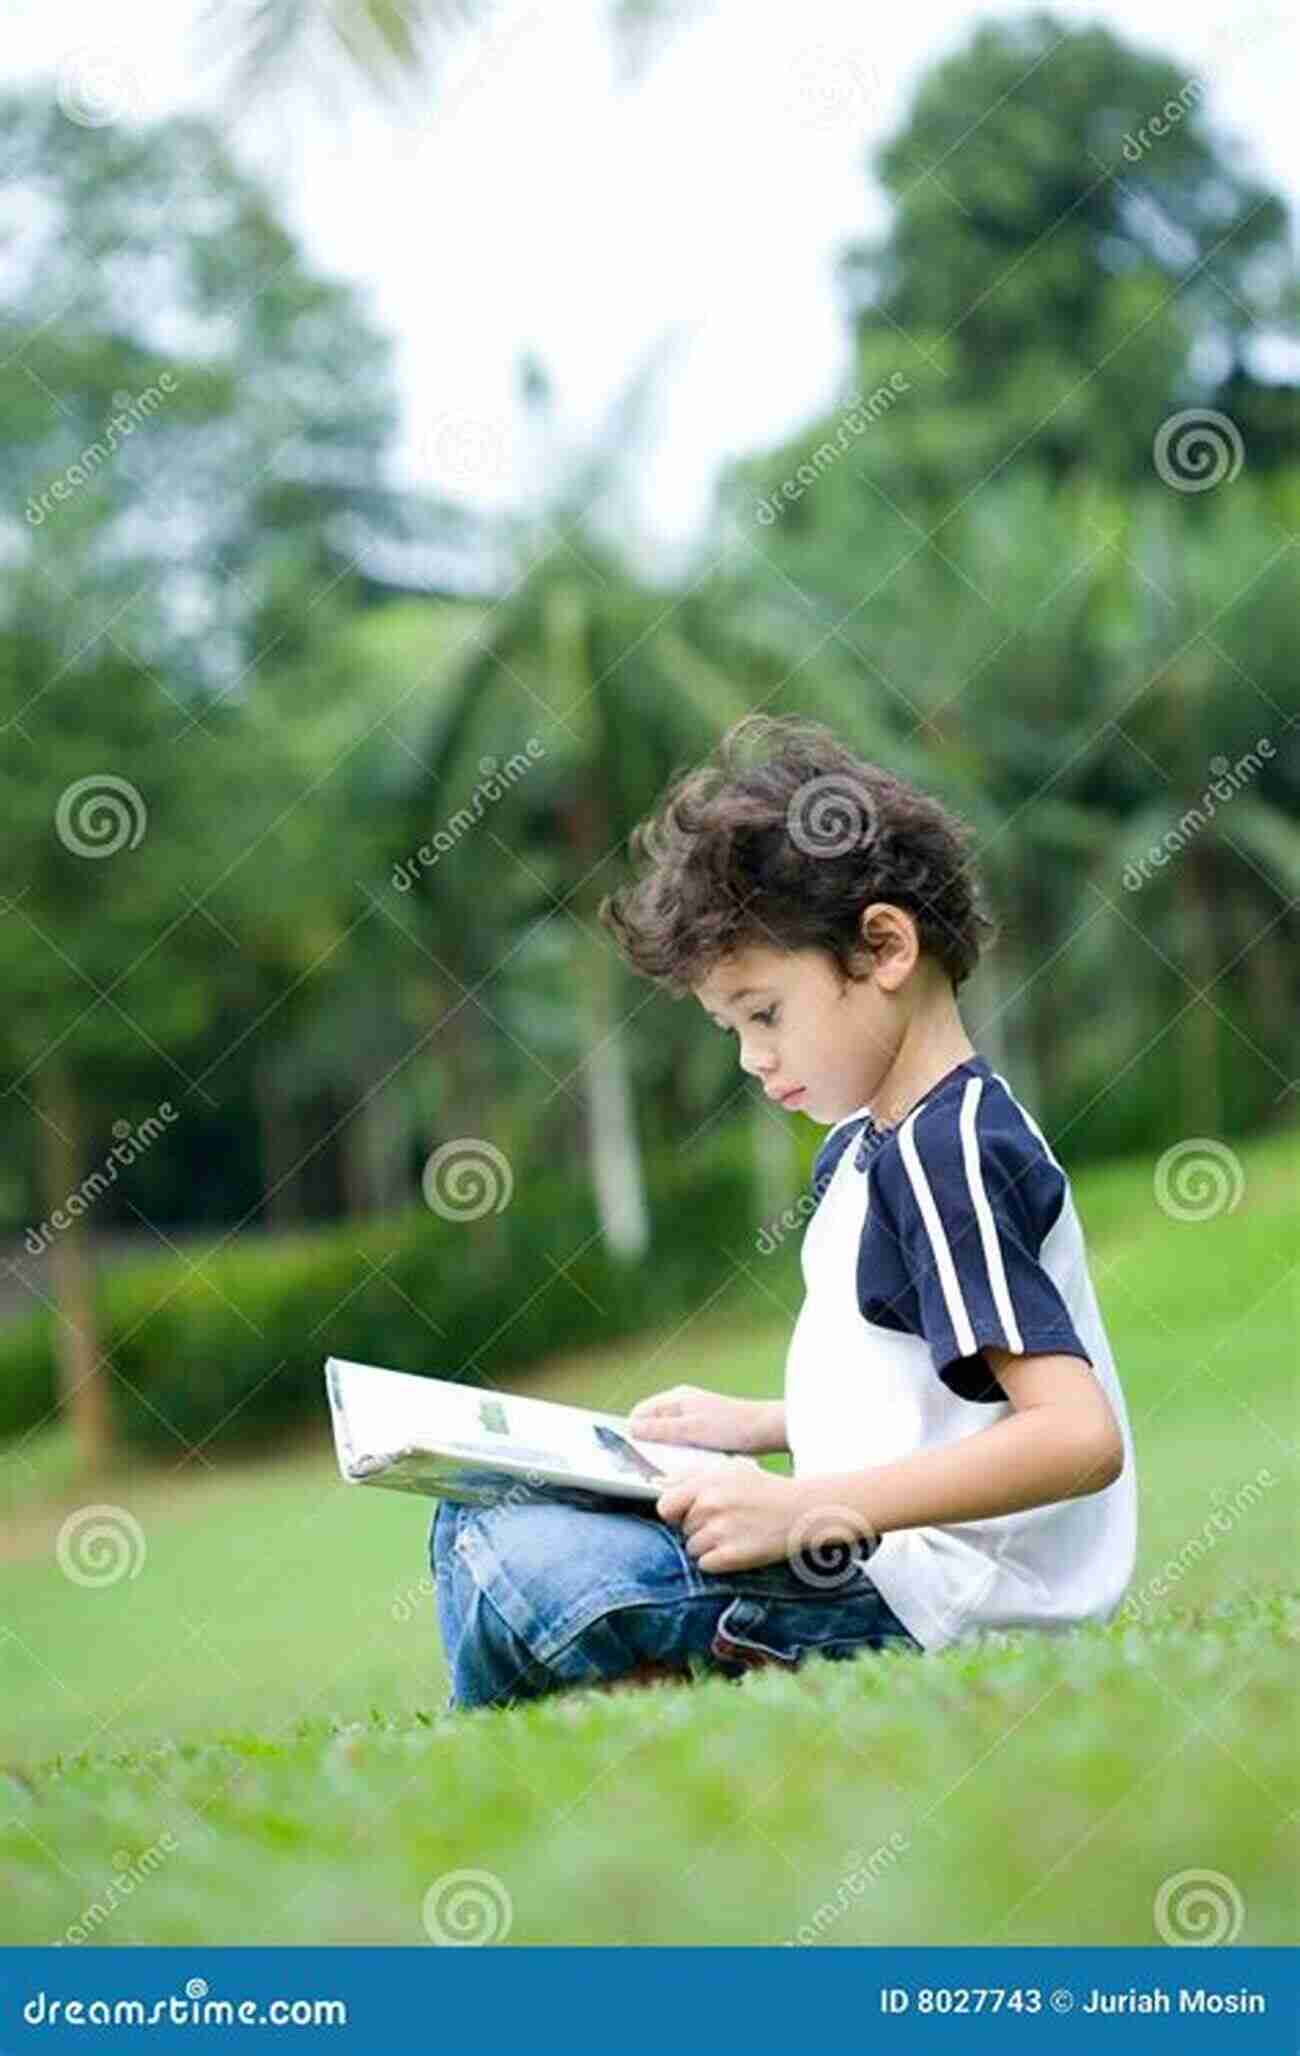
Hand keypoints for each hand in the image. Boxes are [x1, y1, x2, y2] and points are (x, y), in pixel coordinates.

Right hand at [627, 1384, 774, 1455]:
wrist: (766, 1431)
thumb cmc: (731, 1427)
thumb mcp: (691, 1430)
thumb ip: (660, 1429)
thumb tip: (630, 1428)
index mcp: (675, 1398)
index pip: (639, 1413)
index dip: (632, 1432)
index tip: (630, 1455)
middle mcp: (681, 1405)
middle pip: (651, 1425)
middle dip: (648, 1444)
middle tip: (649, 1467)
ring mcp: (693, 1418)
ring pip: (667, 1437)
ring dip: (666, 1452)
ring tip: (670, 1467)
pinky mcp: (704, 1431)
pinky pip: (683, 1443)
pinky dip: (681, 1454)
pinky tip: (687, 1466)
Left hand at [655, 1462, 809, 1574]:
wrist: (802, 1511)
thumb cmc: (765, 1489)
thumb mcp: (730, 1470)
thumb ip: (692, 1476)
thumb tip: (658, 1482)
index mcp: (707, 1482)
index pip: (665, 1505)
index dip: (674, 1513)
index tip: (687, 1514)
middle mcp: (710, 1506)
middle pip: (682, 1529)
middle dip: (698, 1528)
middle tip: (726, 1522)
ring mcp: (721, 1531)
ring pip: (693, 1549)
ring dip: (709, 1547)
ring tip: (734, 1535)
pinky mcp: (732, 1556)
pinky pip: (706, 1565)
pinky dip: (718, 1562)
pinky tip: (737, 1548)